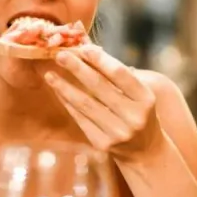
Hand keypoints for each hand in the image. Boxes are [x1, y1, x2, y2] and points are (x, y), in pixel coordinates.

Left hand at [43, 45, 159, 158]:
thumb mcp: (137, 92)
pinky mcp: (102, 144)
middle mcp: (133, 117)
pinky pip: (80, 119)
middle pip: (99, 87)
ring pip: (85, 104)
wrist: (144, 151)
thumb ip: (114, 71)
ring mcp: (118, 132)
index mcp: (145, 99)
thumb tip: (86, 45)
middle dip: (77, 69)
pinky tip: (58, 91)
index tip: (82, 47)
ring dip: (65, 87)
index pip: (120, 74)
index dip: (100, 60)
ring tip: (50, 74)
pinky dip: (68, 103)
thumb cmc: (138, 112)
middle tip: (59, 55)